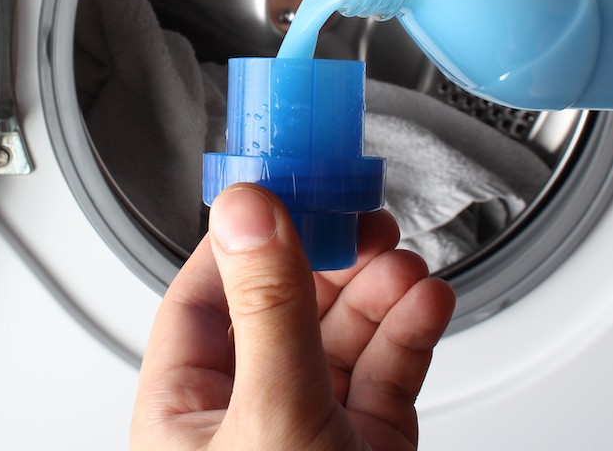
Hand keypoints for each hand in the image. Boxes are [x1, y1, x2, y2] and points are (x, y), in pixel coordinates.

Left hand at [131, 184, 455, 450]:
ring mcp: (310, 430)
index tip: (287, 187)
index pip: (205, 298)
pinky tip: (425, 301)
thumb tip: (248, 211)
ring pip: (342, 337)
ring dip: (379, 290)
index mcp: (187, 411)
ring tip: (403, 262)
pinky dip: (411, 333)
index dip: (248, 239)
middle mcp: (247, 416)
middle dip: (332, 259)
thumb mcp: (272, 415)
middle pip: (284, 307)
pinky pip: (386, 375)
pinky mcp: (368, 447)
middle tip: (363, 220)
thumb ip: (268, 310)